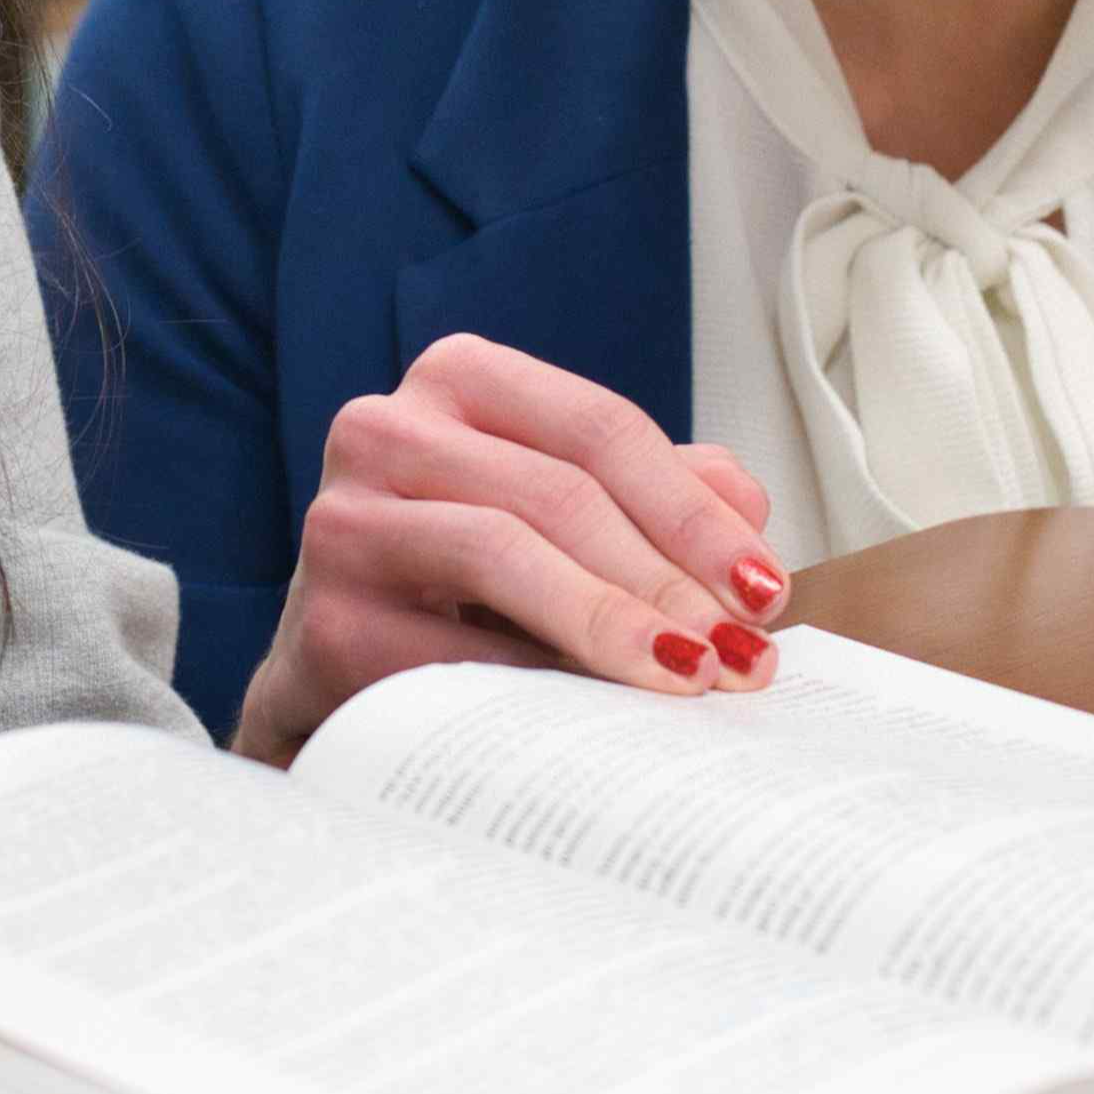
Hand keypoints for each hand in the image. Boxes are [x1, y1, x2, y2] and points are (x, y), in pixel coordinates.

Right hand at [233, 334, 783, 762]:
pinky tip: (598, 713)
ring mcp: (345, 521)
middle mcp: (386, 427)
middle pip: (560, 490)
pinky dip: (539, 683)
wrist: (343, 664)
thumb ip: (661, 495)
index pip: (600, 429)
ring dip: (612, 623)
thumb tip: (747, 509)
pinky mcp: (328, 620)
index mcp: (459, 379)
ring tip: (687, 677)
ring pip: (503, 552)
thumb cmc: (471, 579)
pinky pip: (452, 649)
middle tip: (740, 652)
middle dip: (667, 578)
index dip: (693, 513)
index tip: (765, 589)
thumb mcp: (571, 516)